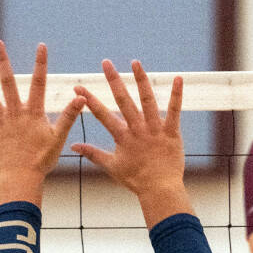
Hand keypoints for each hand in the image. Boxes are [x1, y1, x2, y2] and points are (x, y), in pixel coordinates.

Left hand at [0, 40, 84, 205]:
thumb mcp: (58, 138)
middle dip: (3, 60)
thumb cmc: (42, 161)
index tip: (42, 46)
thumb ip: (69, 116)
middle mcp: (14, 113)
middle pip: (8, 82)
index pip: (39, 84)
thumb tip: (82, 98)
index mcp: (33, 113)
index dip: (41, 64)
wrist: (21, 179)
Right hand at [71, 60, 189, 228]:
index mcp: (122, 137)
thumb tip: (73, 145)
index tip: (78, 87)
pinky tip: (179, 79)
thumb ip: (92, 153)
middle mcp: (138, 130)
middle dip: (114, 80)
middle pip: (124, 101)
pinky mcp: (171, 132)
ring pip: (147, 101)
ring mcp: (155, 130)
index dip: (89, 100)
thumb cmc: (135, 179)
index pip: (102, 115)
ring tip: (135, 63)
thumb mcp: (111, 166)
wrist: (160, 190)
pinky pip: (175, 111)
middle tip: (106, 63)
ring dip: (141, 80)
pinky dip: (177, 95)